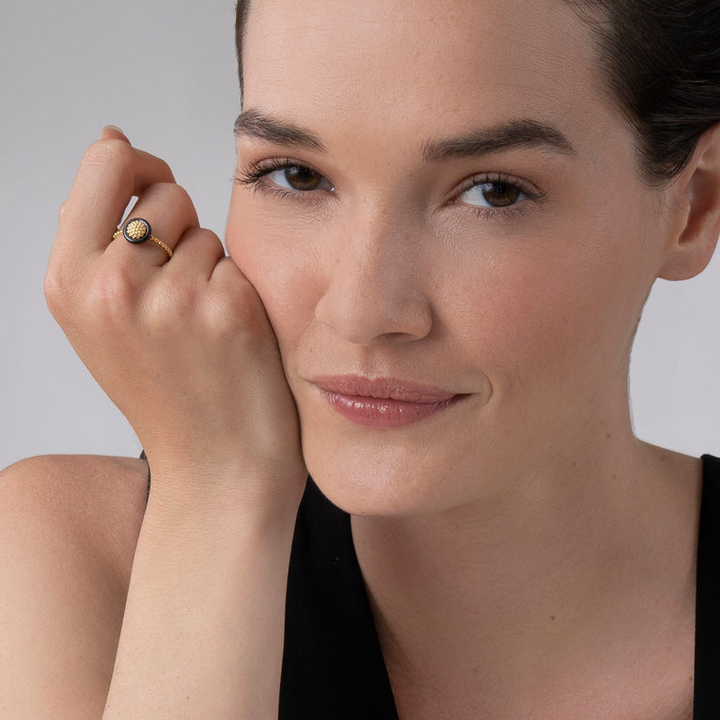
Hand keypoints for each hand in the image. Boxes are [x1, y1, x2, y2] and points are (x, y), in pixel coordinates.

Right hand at [45, 127, 305, 507]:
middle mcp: (111, 286)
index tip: (155, 193)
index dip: (138, 167)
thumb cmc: (164, 389)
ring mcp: (170, 299)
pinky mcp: (228, 309)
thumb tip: (113, 138)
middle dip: (180, 225)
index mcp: (68, 282)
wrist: (215, 466)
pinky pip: (241, 263)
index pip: (106, 161)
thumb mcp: (100, 318)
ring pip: (207, 230)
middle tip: (182, 286)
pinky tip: (232, 338)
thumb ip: (99, 234)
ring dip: (210, 266)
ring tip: (202, 324)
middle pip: (164, 192)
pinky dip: (241, 290)